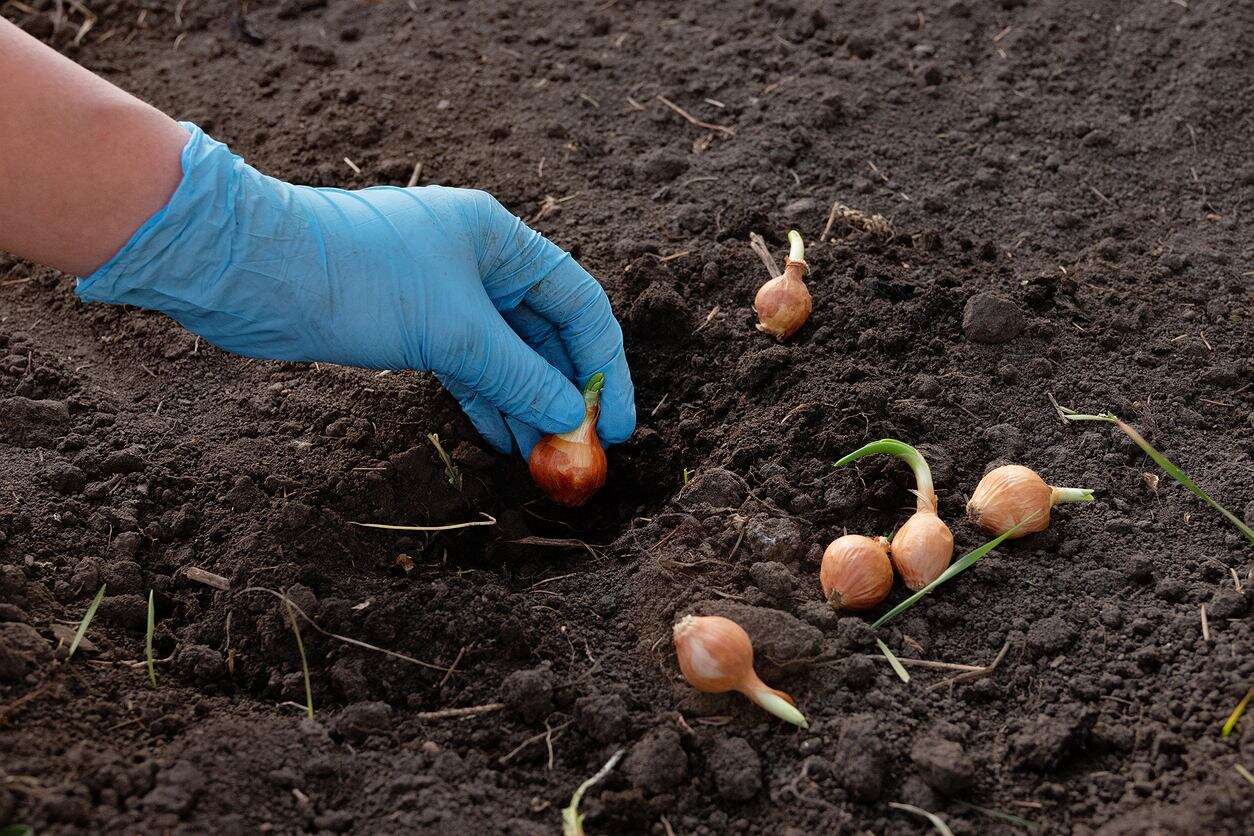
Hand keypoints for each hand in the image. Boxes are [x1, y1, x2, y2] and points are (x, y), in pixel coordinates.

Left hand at [77, 124, 634, 456]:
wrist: (253, 270)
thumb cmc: (358, 278)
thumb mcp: (453, 331)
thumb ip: (518, 374)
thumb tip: (569, 418)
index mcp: (498, 238)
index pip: (577, 302)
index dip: (604, 365)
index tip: (614, 424)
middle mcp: (476, 258)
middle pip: (543, 330)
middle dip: (563, 391)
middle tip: (581, 451)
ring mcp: (441, 290)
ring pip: (503, 353)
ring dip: (525, 403)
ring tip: (545, 459)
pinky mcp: (408, 321)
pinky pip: (465, 364)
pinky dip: (485, 399)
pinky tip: (503, 439)